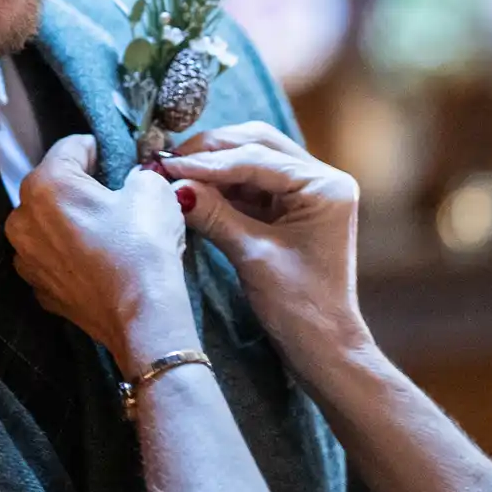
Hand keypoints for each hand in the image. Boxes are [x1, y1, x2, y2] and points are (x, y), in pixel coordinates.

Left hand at [6, 135, 201, 373]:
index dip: (98, 148)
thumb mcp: (151, 190)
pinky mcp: (38, 289)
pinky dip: (70, 254)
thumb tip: (133, 178)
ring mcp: (26, 258)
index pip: (70, 148)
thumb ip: (137, 173)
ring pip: (47, 224)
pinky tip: (98, 259)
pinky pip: (53, 257)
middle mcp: (22, 219)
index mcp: (45, 184)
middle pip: (52, 186)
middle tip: (114, 194)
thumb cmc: (143, 246)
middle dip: (80, 186)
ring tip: (106, 229)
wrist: (142, 317)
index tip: (116, 157)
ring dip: (70, 220)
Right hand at [159, 123, 373, 378]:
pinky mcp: (290, 207)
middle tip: (169, 160)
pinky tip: (193, 187)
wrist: (323, 347)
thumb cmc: (299, 307)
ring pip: (252, 159)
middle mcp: (320, 179)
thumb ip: (214, 214)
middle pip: (257, 144)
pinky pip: (251, 183)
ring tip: (175, 171)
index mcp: (324, 186)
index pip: (256, 159)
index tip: (168, 166)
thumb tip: (172, 184)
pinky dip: (222, 184)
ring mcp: (306, 191)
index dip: (208, 162)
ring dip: (214, 164)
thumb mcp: (252, 257)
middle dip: (211, 151)